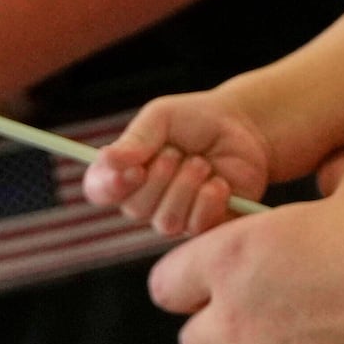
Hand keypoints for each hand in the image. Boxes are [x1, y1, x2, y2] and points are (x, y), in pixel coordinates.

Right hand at [83, 92, 274, 237]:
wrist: (244, 128)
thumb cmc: (196, 119)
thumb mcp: (162, 117)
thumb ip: (136, 139)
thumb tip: (107, 160)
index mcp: (125, 171)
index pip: (99, 190)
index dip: (111, 186)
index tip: (133, 170)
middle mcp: (145, 199)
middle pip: (134, 209)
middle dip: (160, 178)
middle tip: (178, 152)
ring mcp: (174, 215)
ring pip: (166, 222)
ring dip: (186, 187)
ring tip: (202, 163)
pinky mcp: (204, 225)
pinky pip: (195, 227)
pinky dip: (209, 200)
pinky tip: (219, 182)